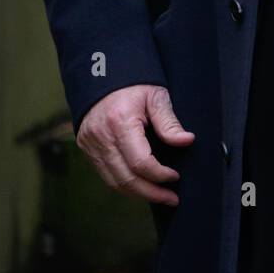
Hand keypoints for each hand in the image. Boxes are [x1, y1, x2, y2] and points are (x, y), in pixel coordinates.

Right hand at [76, 84, 194, 205]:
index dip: (160, 175)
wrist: (102, 74)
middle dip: (151, 193)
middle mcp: (101, 137)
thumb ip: (169, 122)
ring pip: (113, 182)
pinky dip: (124, 183)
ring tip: (159, 196)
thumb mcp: (155, 96)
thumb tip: (186, 141)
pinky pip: (105, 174)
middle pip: (126, 179)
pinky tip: (141, 186)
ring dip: (137, 193)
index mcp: (119, 123)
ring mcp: (90, 144)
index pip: (140, 163)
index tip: (175, 177)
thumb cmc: (132, 83)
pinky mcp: (86, 147)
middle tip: (171, 198)